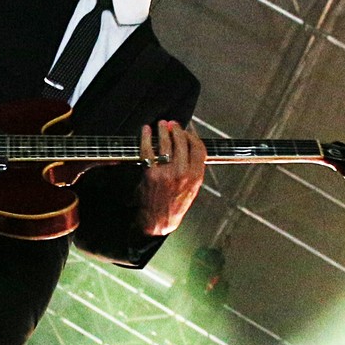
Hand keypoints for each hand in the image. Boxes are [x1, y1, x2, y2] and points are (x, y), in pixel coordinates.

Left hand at [136, 119, 205, 235]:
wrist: (158, 221)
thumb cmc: (174, 204)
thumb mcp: (192, 188)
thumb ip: (193, 169)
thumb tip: (190, 147)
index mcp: (196, 176)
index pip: (199, 148)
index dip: (192, 136)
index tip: (187, 131)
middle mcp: (183, 173)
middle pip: (182, 142)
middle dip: (176, 129)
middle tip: (171, 124)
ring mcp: (167, 173)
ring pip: (166, 143)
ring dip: (163, 130)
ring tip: (160, 125)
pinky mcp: (151, 173)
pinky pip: (148, 150)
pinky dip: (146, 137)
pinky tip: (146, 131)